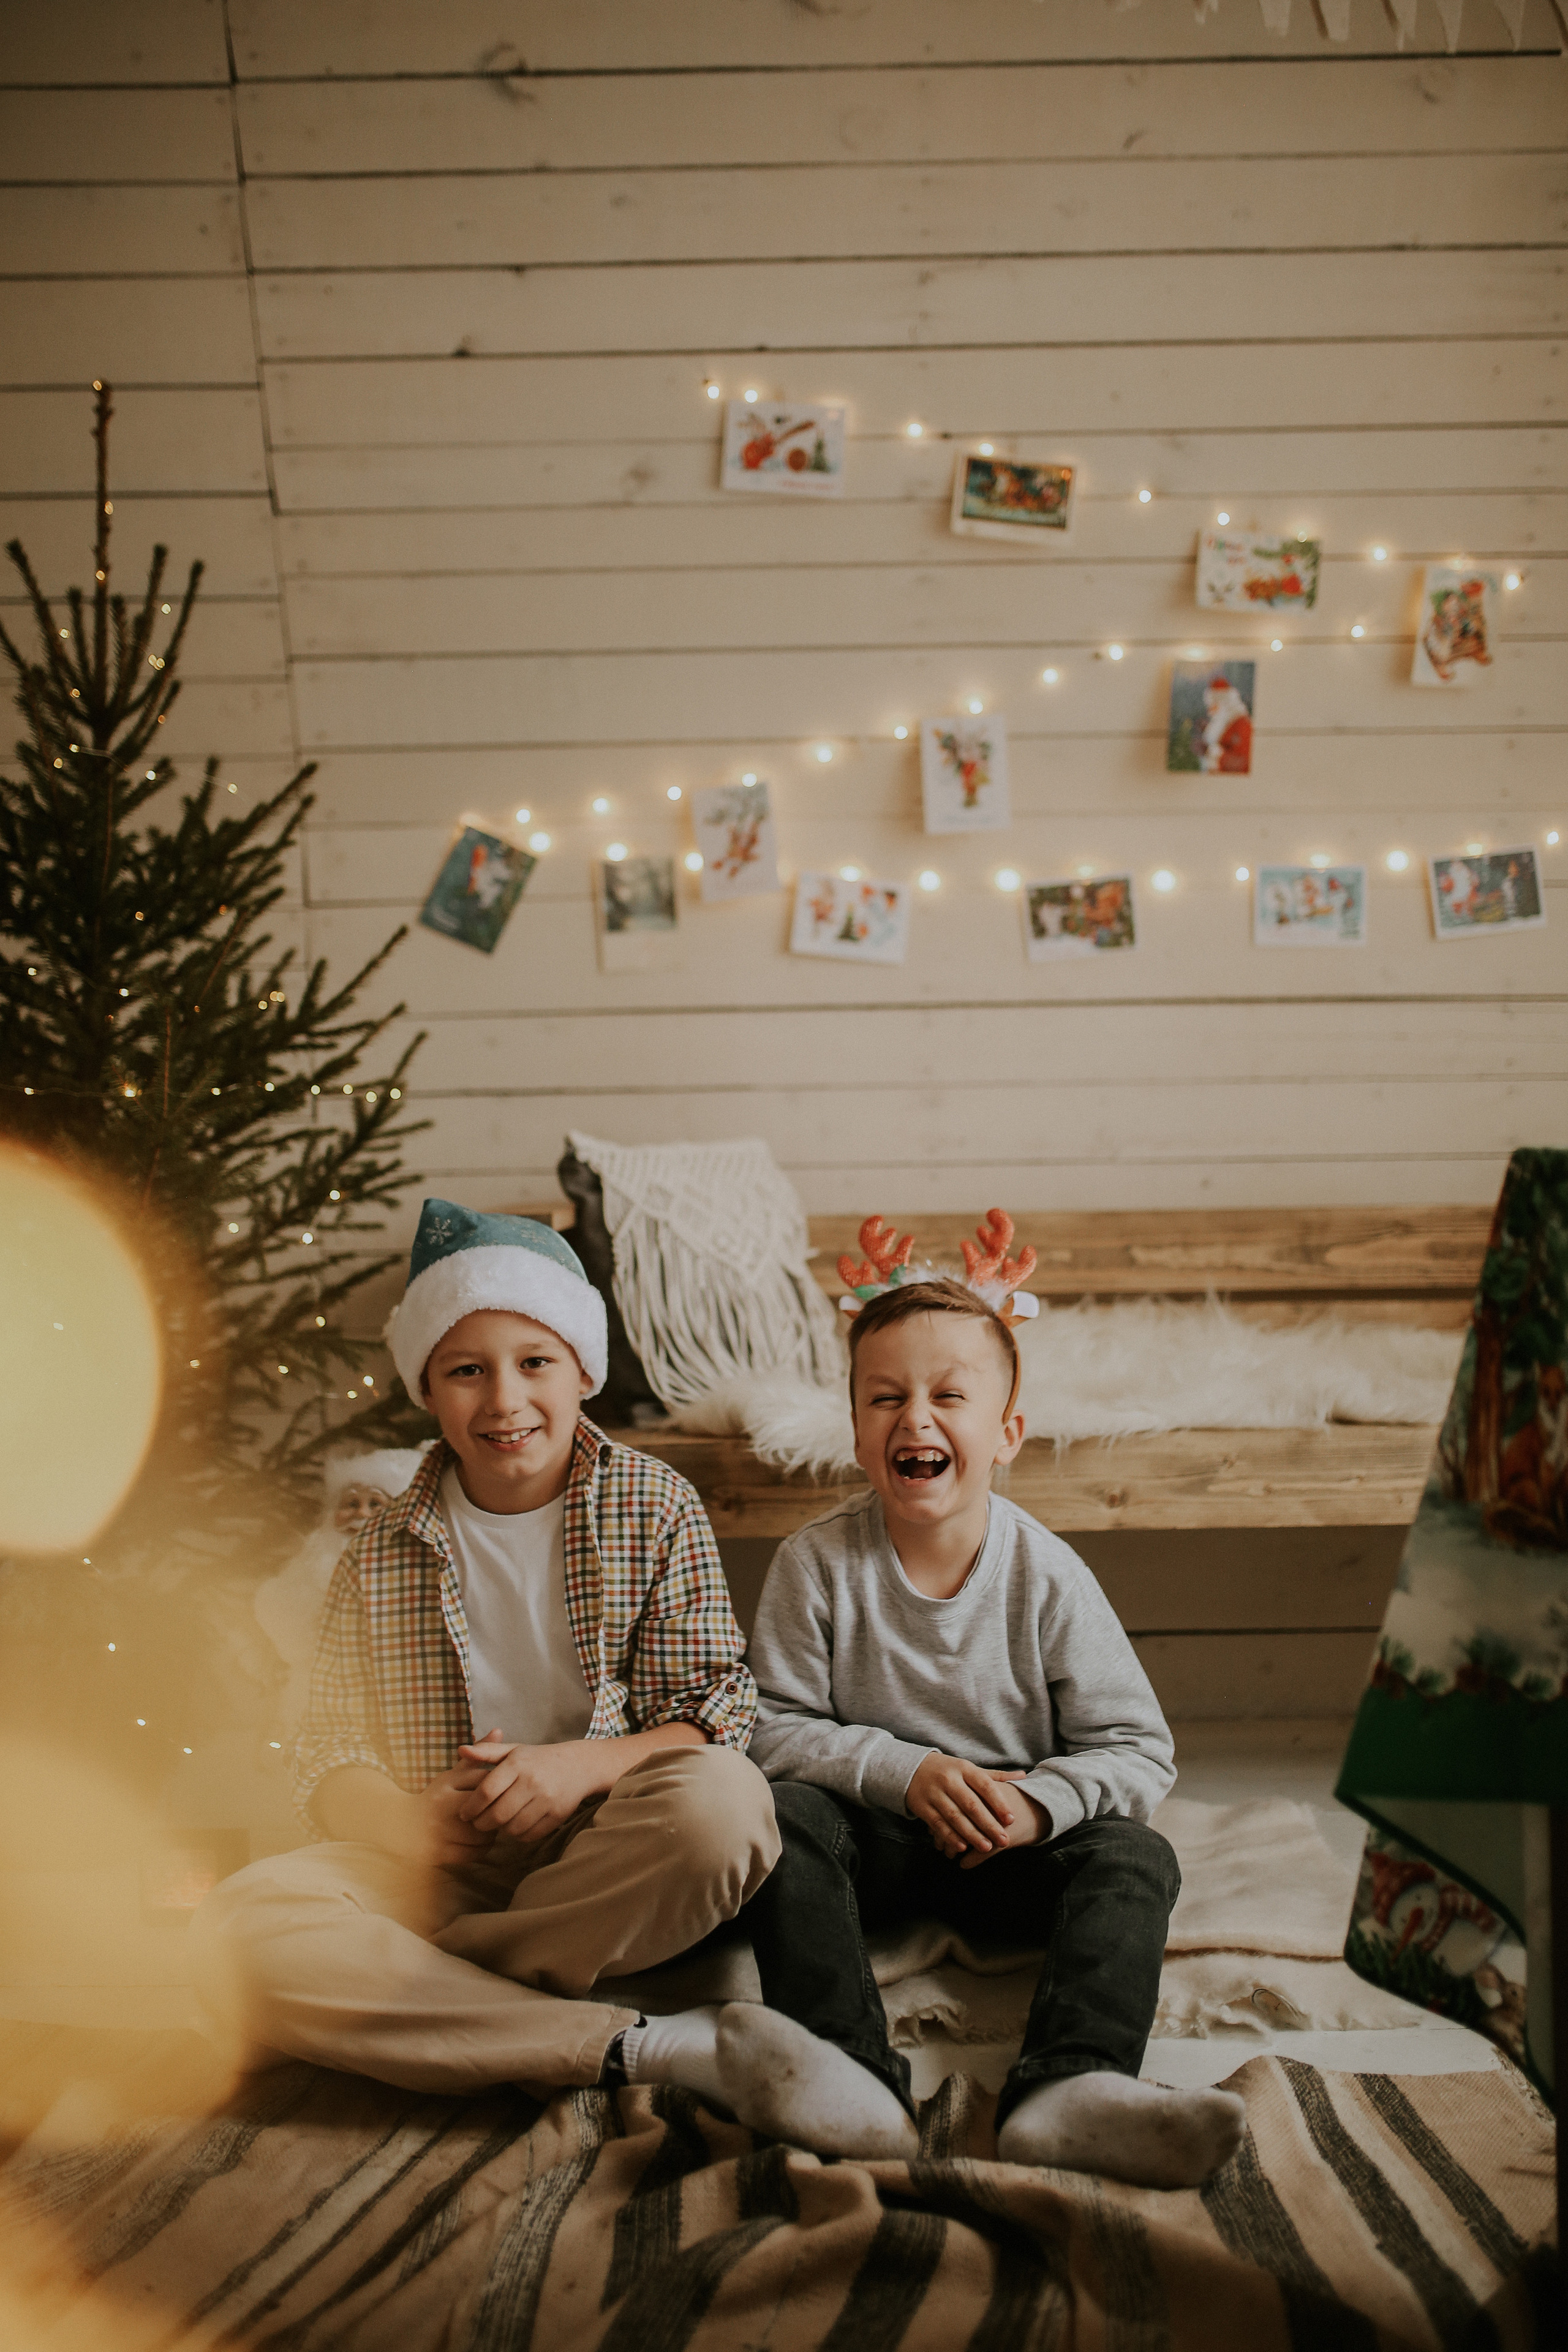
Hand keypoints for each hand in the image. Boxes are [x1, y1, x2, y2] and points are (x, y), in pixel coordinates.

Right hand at [388, 1761, 496, 1868]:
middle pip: (487, 1811)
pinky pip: (474, 1853)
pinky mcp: (440, 1853)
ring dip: (491, 1834)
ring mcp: (440, 1831)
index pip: (486, 1785)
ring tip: (488, 1828)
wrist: (401, 1826)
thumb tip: (500, 1730)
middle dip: (495, 1813)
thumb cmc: (436, 1799)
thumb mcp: (453, 1774)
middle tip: (496, 1812)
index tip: (499, 1793)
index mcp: (446, 1785)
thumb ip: (476, 1755)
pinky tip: (478, 1843)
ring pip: (483, 1835)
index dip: (498, 1790)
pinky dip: (481, 1849)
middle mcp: (442, 1807)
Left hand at [457, 1736, 608, 1843]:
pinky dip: (519, 1835)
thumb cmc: (537, 1759)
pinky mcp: (557, 1815)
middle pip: (497, 1814)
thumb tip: (460, 1750)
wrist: (578, 1766)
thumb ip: (486, 1751)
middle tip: (478, 1824)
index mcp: (517, 1763)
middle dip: (482, 1824)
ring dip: (501, 1830)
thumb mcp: (513, 1750)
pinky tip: (516, 1826)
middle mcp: (532, 1781)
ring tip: (498, 1824)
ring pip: (513, 1828)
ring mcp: (547, 1799)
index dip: (471, 1807)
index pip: (486, 1791)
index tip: (464, 1814)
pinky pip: (530, 1835)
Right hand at [906, 1753, 1050, 1868]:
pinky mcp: (922, 1807)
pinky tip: (962, 1846)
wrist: (911, 1769)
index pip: (984, 1785)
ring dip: (972, 1834)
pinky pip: (938, 1824)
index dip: (998, 1802)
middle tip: (1003, 1840)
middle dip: (988, 1824)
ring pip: (955, 1817)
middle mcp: (949, 1780)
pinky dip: (950, 1836)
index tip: (1011, 1819)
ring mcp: (934, 1793)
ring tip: (987, 1848)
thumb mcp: (969, 1768)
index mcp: (964, 1768)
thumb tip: (1023, 1775)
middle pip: (971, 1804)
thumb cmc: (948, 1771)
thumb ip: (995, 1776)